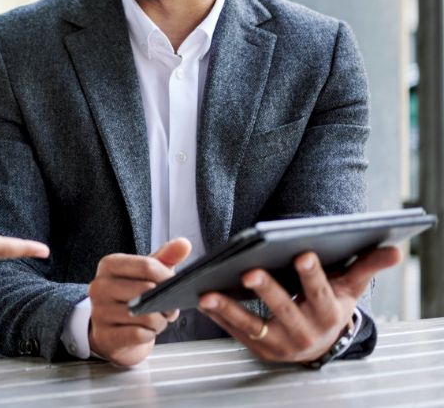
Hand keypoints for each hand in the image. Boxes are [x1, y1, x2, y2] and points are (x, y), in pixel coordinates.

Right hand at [88, 238, 190, 365]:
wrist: (112, 329)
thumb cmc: (131, 296)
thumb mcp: (147, 273)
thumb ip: (166, 257)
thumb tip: (184, 244)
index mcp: (109, 265)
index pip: (146, 266)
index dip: (167, 277)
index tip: (174, 285)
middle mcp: (100, 286)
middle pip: (147, 291)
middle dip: (166, 301)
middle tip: (168, 306)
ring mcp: (99, 312)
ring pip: (146, 316)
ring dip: (159, 320)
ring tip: (157, 318)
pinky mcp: (105, 335)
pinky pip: (139, 334)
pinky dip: (150, 334)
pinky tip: (147, 330)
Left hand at [197, 245, 401, 362]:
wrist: (319, 343)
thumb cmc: (331, 304)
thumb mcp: (350, 288)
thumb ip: (367, 266)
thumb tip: (395, 250)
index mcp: (328, 313)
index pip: (321, 293)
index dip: (312, 275)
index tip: (302, 254)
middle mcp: (305, 332)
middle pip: (284, 310)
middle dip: (267, 290)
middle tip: (248, 271)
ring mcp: (281, 344)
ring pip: (254, 326)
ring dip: (230, 310)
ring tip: (210, 292)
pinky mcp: (260, 348)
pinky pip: (236, 332)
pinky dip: (219, 316)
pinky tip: (203, 299)